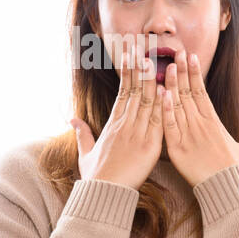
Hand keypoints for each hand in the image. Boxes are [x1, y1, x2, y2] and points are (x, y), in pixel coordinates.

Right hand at [71, 39, 164, 188]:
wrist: (104, 193)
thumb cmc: (96, 176)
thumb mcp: (85, 152)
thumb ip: (82, 134)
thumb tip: (72, 120)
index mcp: (113, 123)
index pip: (122, 91)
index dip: (128, 72)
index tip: (131, 54)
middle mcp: (124, 124)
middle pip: (134, 89)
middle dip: (138, 66)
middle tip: (141, 44)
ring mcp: (137, 133)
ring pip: (146, 101)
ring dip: (152, 79)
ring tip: (155, 57)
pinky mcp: (149, 146)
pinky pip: (158, 121)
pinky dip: (162, 105)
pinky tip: (166, 89)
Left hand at [160, 50, 238, 186]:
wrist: (228, 191)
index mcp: (214, 122)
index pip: (202, 92)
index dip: (195, 73)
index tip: (191, 57)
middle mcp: (200, 125)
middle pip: (187, 93)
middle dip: (181, 72)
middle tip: (175, 52)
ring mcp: (188, 136)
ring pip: (176, 105)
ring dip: (169, 84)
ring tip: (164, 65)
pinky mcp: (177, 149)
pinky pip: (169, 126)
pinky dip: (164, 110)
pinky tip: (160, 94)